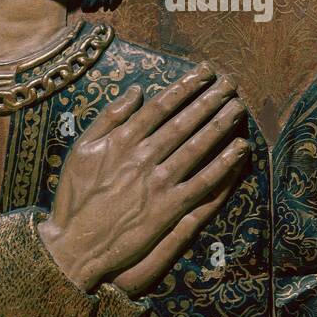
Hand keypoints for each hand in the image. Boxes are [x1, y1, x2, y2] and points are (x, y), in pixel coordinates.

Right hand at [38, 64, 250, 292]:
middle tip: (232, 83)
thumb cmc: (75, 196)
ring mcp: (159, 182)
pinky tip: (240, 148)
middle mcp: (144, 156)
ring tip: (238, 106)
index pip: (161, 106)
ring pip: (198, 146)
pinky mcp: (170, 208)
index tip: (205, 72)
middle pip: (185, 121)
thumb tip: (135, 91)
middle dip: (210, 99)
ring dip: (221, 124)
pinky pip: (203, 182)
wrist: (76, 244)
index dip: (186, 86)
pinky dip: (224, 164)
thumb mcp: (81, 149)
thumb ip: (108, 117)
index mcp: (122, 140)